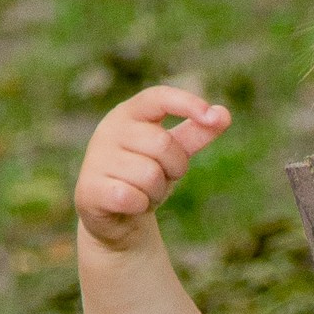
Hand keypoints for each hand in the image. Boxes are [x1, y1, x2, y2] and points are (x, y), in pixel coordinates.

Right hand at [73, 84, 230, 250]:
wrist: (115, 216)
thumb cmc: (145, 174)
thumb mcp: (173, 152)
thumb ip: (197, 132)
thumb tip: (224, 114)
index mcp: (129, 113)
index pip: (158, 97)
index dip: (186, 103)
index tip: (212, 117)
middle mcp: (109, 130)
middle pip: (163, 143)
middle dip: (174, 167)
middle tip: (162, 177)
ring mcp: (96, 159)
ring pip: (150, 174)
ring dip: (156, 191)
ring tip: (143, 192)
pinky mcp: (89, 189)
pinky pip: (132, 197)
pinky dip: (140, 205)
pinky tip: (130, 205)